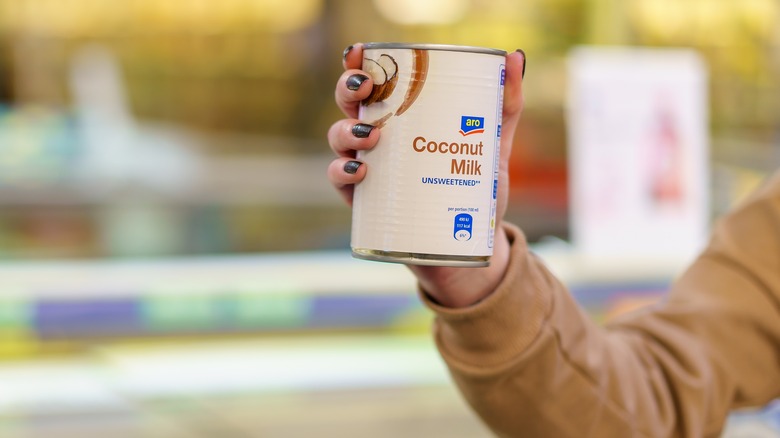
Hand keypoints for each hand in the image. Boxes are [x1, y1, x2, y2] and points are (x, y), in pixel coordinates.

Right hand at [327, 44, 525, 307]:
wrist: (467, 247)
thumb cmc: (475, 191)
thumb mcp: (495, 147)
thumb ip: (506, 105)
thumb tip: (514, 57)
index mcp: (404, 118)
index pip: (376, 84)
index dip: (362, 64)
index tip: (363, 52)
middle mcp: (379, 139)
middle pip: (350, 105)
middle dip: (349, 89)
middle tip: (366, 87)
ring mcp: (368, 169)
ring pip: (339, 139)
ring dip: (345, 131)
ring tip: (371, 135)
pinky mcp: (365, 203)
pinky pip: (339, 181)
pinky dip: (342, 172)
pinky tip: (359, 171)